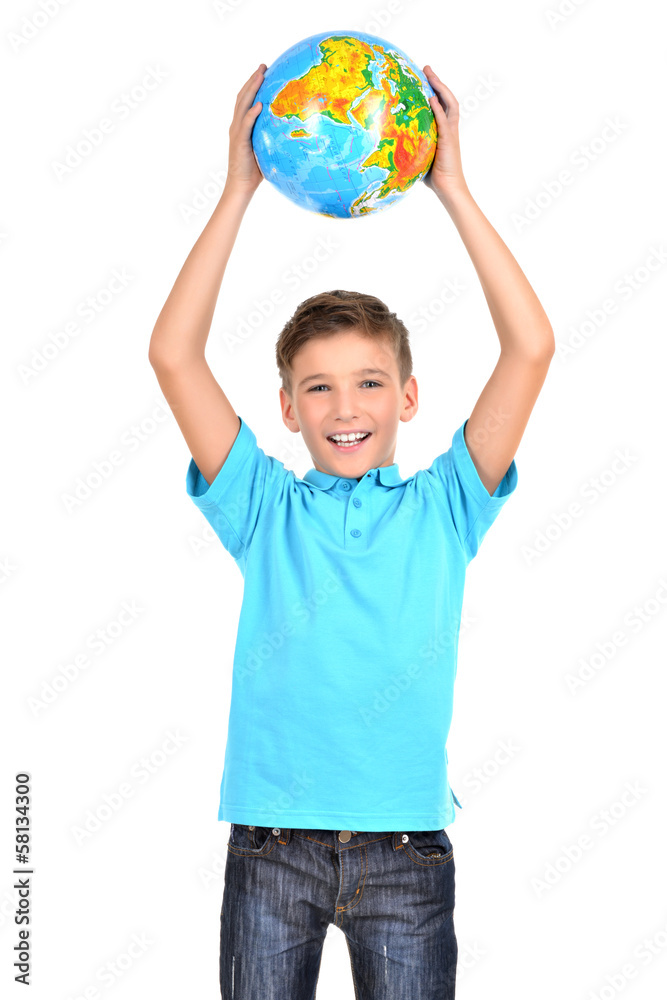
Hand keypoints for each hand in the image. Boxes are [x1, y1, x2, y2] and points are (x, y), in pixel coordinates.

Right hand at [225, 64, 266, 195]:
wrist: (241, 185)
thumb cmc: (256, 170)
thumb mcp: (267, 149)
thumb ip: (274, 136)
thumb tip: (296, 132)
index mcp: (243, 125)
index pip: (248, 100)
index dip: (254, 84)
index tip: (265, 71)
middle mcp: (237, 124)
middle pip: (243, 96)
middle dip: (253, 80)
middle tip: (263, 66)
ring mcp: (237, 131)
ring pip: (242, 105)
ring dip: (251, 89)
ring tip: (260, 76)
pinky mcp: (238, 141)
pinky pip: (245, 124)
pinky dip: (251, 114)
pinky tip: (259, 105)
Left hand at [422, 67, 468, 198]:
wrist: (447, 188)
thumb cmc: (432, 177)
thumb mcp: (418, 156)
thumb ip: (410, 145)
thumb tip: (388, 143)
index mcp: (443, 130)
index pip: (440, 104)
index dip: (433, 90)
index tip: (422, 78)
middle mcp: (449, 127)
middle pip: (447, 98)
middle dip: (437, 82)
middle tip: (426, 67)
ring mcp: (450, 132)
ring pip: (450, 104)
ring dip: (440, 88)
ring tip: (430, 75)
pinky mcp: (449, 140)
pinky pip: (444, 121)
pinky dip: (439, 109)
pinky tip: (431, 99)